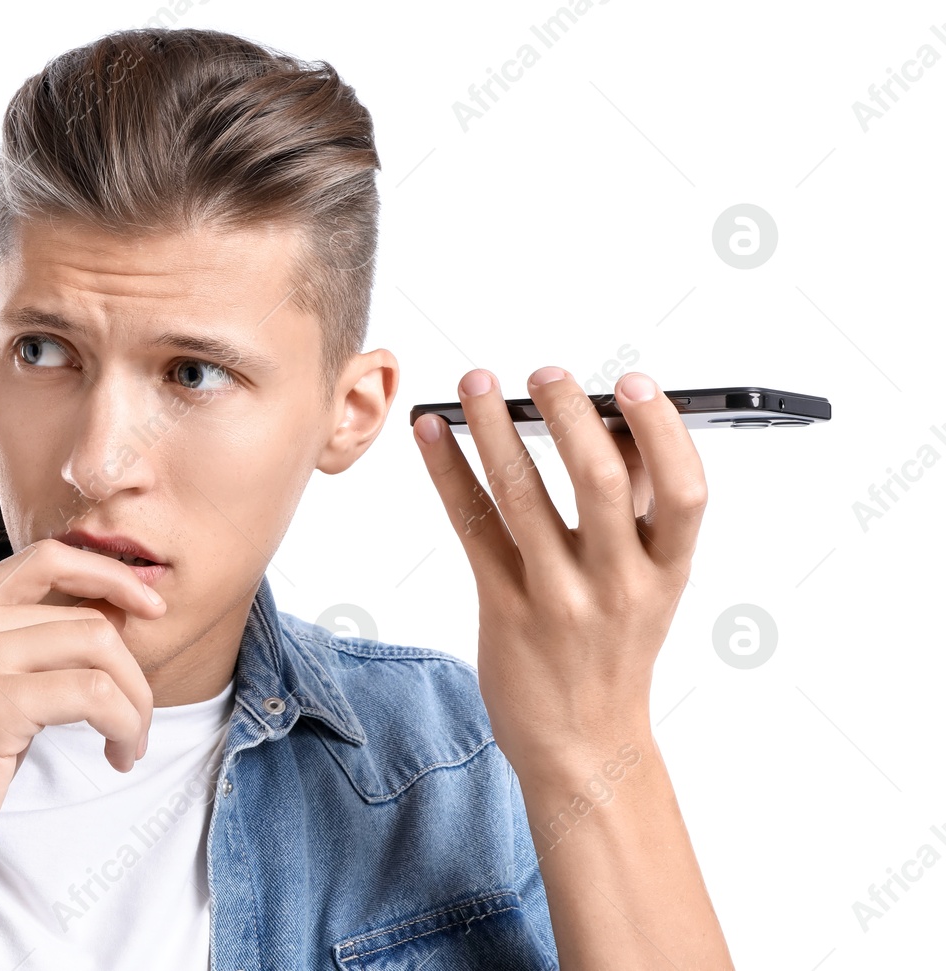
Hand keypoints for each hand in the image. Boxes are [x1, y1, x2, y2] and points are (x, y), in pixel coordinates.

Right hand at [0, 538, 166, 902]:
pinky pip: (94, 692)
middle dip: (132, 670)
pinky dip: (124, 723)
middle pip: (86, 613)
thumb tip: (114, 616)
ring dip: (136, 700)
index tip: (151, 609)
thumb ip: (26, 645)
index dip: (109, 575)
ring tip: (130, 743)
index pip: (48, 558)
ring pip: (98, 645)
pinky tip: (118, 755)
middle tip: (138, 721)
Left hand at [412, 367, 706, 780]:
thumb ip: (639, 508)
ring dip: (496, 429)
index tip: (634, 383)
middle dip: (569, 417)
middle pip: (600, 483)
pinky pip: (472, 526)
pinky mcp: (503, 609)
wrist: (583, 746)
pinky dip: (449, 471)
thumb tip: (614, 421)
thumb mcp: (649, 583)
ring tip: (476, 383)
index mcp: (667, 571)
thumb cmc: (615, 648)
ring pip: (523, 497)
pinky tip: (433, 432)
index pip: (686, 493)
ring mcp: (558, 599)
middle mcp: (618, 585)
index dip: (664, 431)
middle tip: (545, 374)